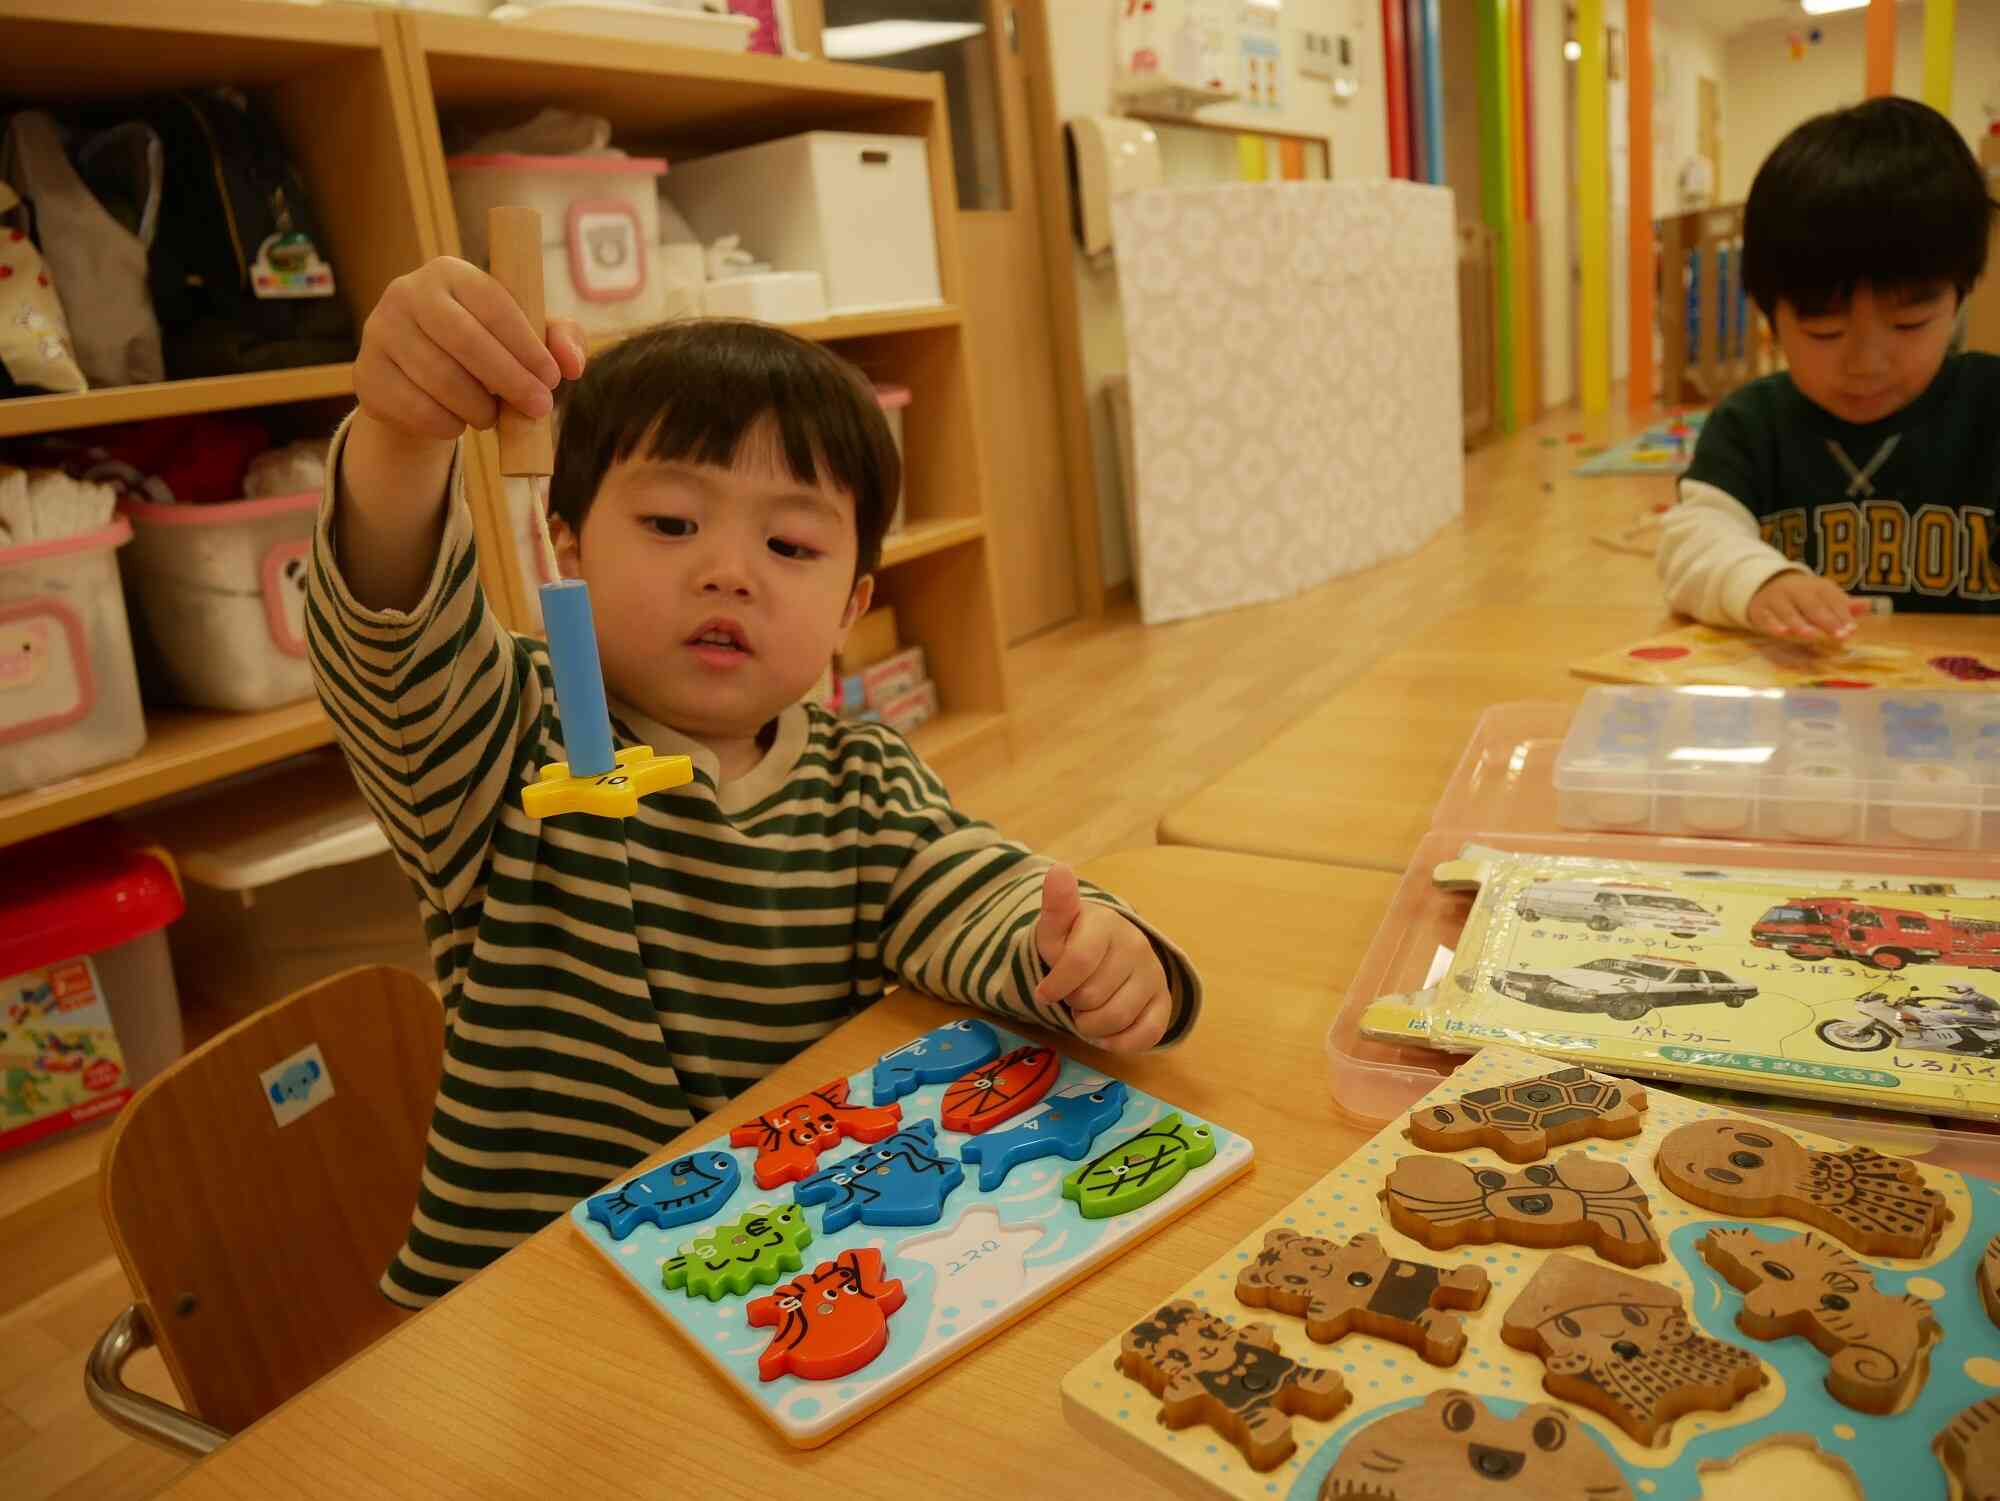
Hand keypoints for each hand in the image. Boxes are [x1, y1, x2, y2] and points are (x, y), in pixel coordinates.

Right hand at [354, 256, 585, 447]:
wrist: (417, 383)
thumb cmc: (482, 352)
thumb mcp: (523, 339)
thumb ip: (558, 340)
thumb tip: (572, 363)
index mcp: (450, 272)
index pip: (493, 304)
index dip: (526, 345)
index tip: (552, 379)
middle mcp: (407, 292)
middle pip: (464, 339)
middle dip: (509, 379)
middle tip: (538, 408)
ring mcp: (379, 331)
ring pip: (439, 377)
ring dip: (478, 407)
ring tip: (492, 416)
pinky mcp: (366, 374)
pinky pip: (415, 408)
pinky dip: (447, 424)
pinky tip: (457, 422)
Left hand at [1033, 864, 1171, 1052]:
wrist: (1106, 951)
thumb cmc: (1074, 941)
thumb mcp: (1056, 928)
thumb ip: (1056, 905)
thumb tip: (1058, 869)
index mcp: (1107, 924)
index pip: (1079, 962)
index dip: (1056, 986)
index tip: (1044, 992)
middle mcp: (1137, 946)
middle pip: (1092, 997)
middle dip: (1073, 1003)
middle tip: (1074, 993)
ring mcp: (1154, 975)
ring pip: (1115, 1019)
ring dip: (1090, 1026)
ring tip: (1088, 1010)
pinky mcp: (1165, 1001)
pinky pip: (1146, 1035)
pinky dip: (1119, 1042)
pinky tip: (1107, 1034)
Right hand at [1747, 572, 1868, 641]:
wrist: (1767, 584)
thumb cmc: (1803, 597)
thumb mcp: (1824, 596)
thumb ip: (1844, 605)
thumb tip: (1868, 606)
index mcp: (1817, 587)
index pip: (1832, 600)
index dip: (1843, 615)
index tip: (1852, 629)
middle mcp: (1797, 590)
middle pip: (1813, 606)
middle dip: (1826, 621)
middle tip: (1840, 636)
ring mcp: (1778, 599)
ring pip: (1789, 611)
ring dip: (1800, 623)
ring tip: (1812, 635)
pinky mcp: (1761, 609)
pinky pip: (1767, 617)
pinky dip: (1773, 625)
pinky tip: (1782, 633)